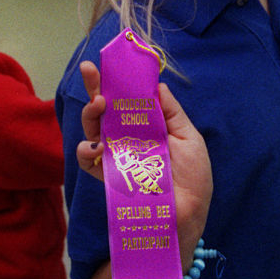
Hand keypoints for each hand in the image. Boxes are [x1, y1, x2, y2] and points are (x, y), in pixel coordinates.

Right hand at [75, 61, 212, 208]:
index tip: (106, 63)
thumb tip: (156, 85)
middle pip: (104, 110)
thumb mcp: (188, 137)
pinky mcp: (108, 177)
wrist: (189, 215)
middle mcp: (128, 139)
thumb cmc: (193, 178)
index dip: (115, 81)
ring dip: (90, 114)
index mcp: (147, 127)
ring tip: (99, 105)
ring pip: (92, 131)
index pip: (126, 99)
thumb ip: (170, 112)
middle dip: (94, 88)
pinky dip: (86, 151)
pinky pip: (88, 161)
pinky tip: (97, 146)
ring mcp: (116, 157)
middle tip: (91, 72)